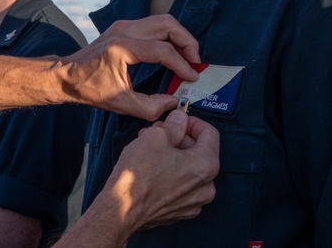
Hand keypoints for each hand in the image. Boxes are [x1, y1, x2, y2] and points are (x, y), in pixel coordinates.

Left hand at [54, 14, 201, 120]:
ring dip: (179, 37)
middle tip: (196, 62)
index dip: (182, 64)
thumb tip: (174, 101)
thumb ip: (151, 106)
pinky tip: (172, 53)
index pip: (163, 50)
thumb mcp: (121, 104)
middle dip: (187, 41)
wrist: (66, 76)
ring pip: (162, 21)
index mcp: (122, 48)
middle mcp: (124, 30)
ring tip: (188, 58)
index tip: (192, 78)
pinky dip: (168, 36)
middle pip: (167, 24)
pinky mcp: (123, 26)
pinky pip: (153, 25)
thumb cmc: (90, 90)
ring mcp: (123, 25)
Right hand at [110, 110, 219, 232]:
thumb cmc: (138, 175)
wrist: (122, 208)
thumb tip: (180, 119)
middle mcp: (206, 187)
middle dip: (179, 138)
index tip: (180, 119)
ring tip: (151, 147)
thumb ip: (174, 124)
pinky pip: (181, 186)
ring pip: (189, 170)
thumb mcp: (156, 136)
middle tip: (160, 131)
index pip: (210, 134)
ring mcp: (194, 202)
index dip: (192, 122)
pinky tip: (152, 167)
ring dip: (173, 155)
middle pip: (199, 152)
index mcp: (206, 166)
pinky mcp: (180, 211)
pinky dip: (171, 174)